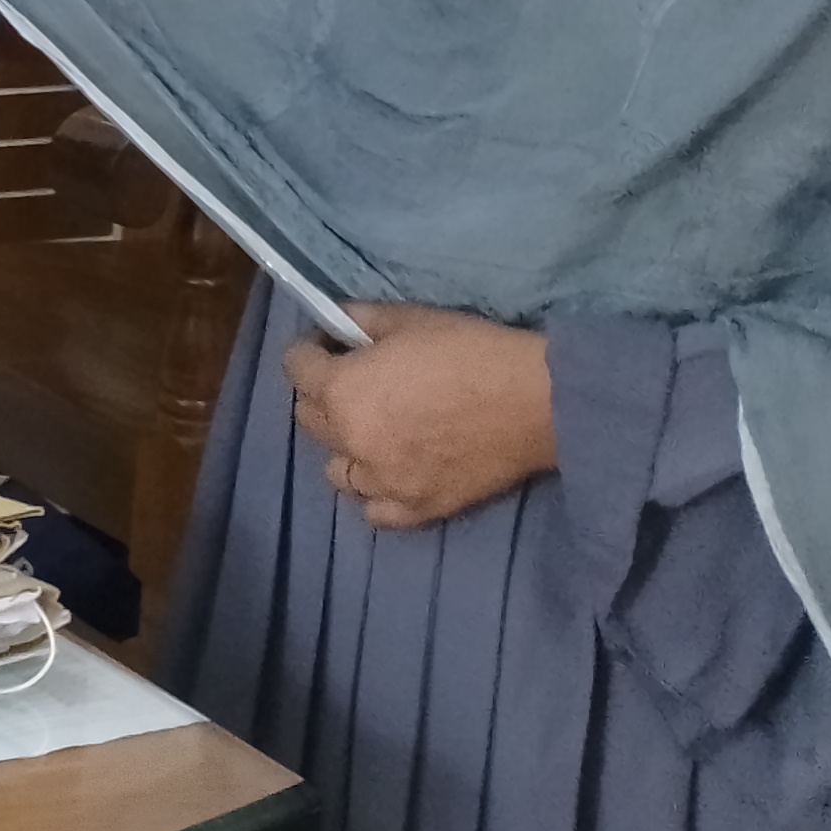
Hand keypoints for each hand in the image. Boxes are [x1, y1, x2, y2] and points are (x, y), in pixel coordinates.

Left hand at [282, 303, 557, 528]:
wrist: (535, 403)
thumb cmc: (470, 352)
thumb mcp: (409, 318)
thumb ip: (362, 320)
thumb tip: (339, 322)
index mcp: (342, 391)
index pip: (295, 368)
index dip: (311, 351)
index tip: (332, 344)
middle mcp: (352, 441)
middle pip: (310, 419)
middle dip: (324, 396)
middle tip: (355, 383)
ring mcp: (383, 482)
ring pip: (337, 471)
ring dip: (345, 448)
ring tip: (373, 431)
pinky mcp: (418, 509)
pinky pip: (375, 511)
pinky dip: (376, 493)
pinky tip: (392, 472)